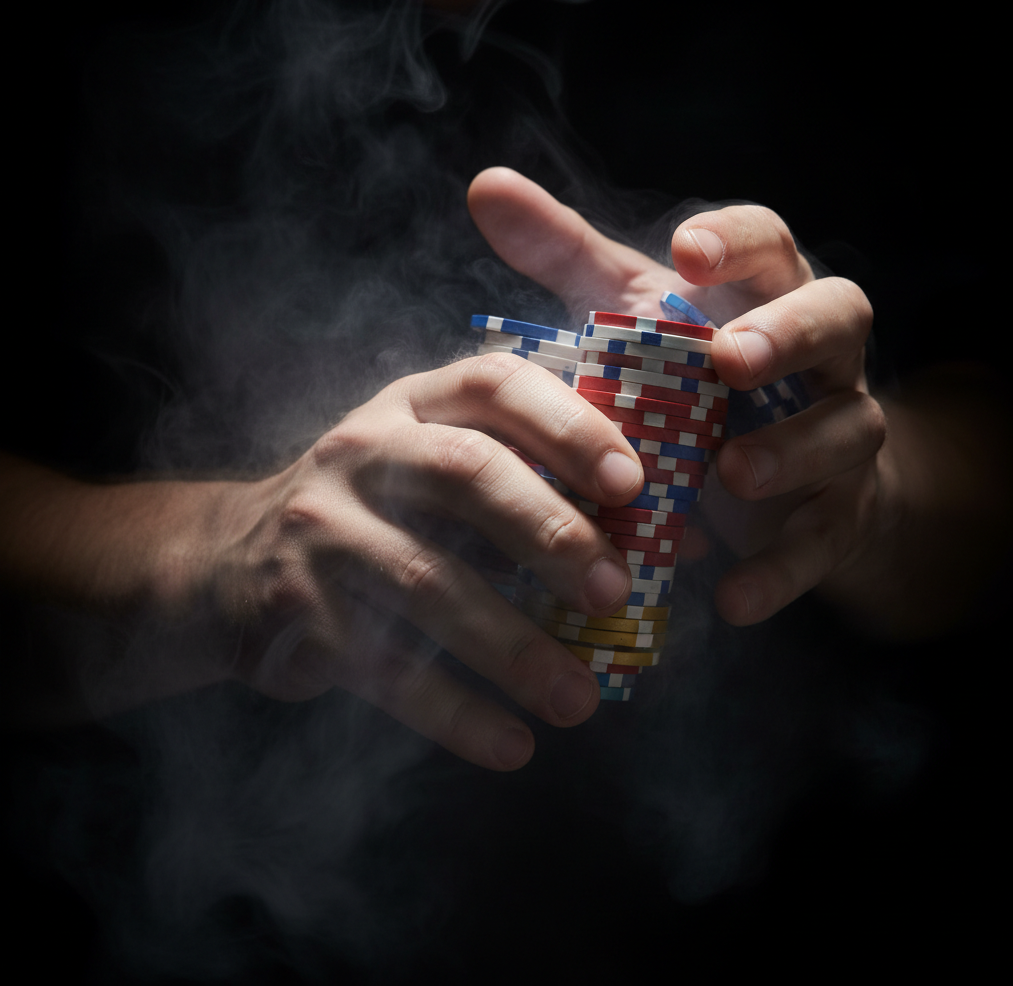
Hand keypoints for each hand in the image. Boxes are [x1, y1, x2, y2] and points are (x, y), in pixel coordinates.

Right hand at [1, 358, 647, 767]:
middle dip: (551, 533)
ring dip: (515, 649)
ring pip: (430, 583)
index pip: (495, 386)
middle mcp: (363, 451)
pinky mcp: (295, 609)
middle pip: (469, 474)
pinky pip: (386, 667)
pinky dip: (455, 712)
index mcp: (413, 406)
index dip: (570, 426)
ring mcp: (322, 527)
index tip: (632, 484)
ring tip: (578, 702)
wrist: (229, 565)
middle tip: (615, 594)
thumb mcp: (434, 473)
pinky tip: (511, 745)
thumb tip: (664, 544)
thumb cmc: (375, 516)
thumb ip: (530, 489)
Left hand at [467, 166, 884, 624]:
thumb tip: (485, 186)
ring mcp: (840, 433)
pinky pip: (826, 538)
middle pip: (839, 317)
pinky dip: (783, 569)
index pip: (770, 244)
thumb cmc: (692, 378)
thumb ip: (567, 257)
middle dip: (791, 334)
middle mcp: (818, 355)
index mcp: (765, 293)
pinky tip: (732, 598)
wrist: (777, 479)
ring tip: (731, 473)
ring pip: (849, 428)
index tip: (684, 251)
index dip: (737, 243)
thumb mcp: (634, 317)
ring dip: (794, 449)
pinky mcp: (838, 513)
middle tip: (731, 357)